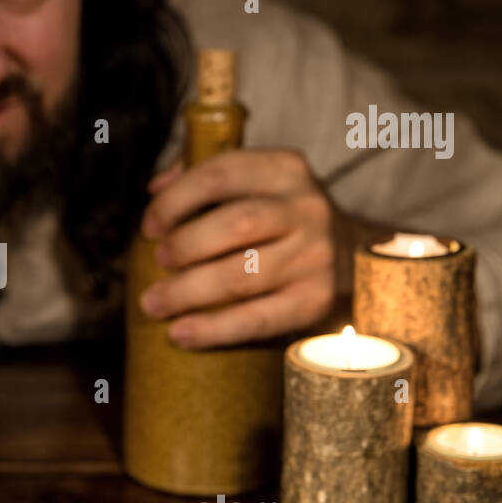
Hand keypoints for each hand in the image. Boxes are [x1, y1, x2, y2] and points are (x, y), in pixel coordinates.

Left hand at [137, 148, 335, 348]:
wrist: (352, 256)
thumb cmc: (280, 218)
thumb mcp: (255, 182)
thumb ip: (204, 177)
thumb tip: (155, 189)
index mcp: (285, 169)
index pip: (221, 174)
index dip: (175, 200)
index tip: (149, 227)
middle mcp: (307, 208)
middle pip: (235, 225)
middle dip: (184, 246)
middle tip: (156, 263)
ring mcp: (317, 256)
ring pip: (242, 276)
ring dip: (187, 292)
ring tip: (154, 303)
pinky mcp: (316, 300)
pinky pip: (258, 319)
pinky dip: (214, 329)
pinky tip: (181, 333)